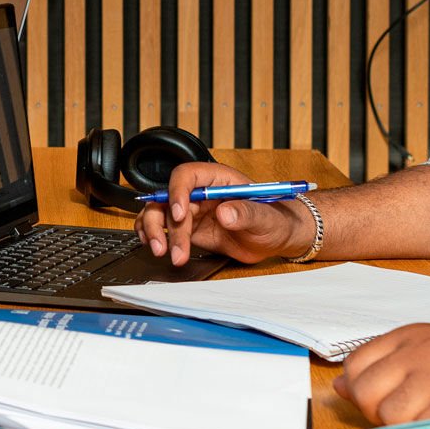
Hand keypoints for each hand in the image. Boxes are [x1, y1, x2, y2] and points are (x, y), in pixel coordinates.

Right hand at [133, 162, 314, 266]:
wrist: (275, 239)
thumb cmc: (275, 220)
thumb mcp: (266, 217)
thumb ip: (247, 213)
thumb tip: (225, 213)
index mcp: (218, 179)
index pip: (187, 176)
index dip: (178, 192)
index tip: (179, 215)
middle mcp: (201, 192)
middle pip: (167, 197)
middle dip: (161, 222)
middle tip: (166, 247)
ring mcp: (193, 210)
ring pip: (160, 213)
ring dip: (155, 231)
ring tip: (163, 253)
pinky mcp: (189, 228)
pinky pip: (163, 227)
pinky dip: (154, 235)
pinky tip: (156, 246)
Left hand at [333, 324, 429, 425]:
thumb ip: (389, 366)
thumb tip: (339, 385)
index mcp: (414, 334)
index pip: (356, 365)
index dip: (366, 392)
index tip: (389, 402)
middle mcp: (423, 350)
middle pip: (366, 392)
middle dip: (382, 413)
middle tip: (419, 416)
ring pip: (391, 416)